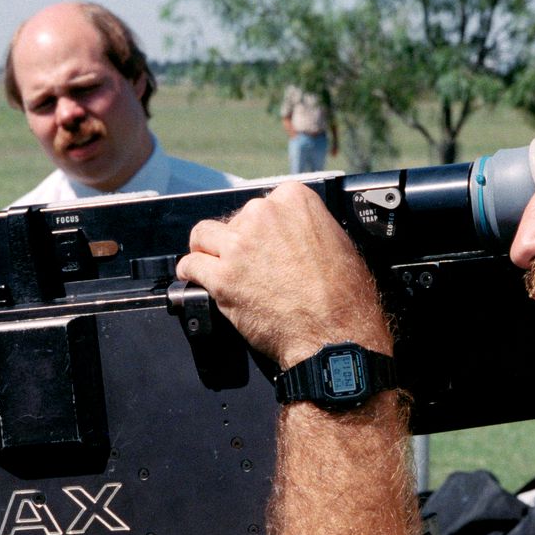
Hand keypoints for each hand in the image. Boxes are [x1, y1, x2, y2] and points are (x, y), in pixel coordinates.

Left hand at [176, 182, 391, 367]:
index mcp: (294, 200)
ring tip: (215, 265)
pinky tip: (199, 280)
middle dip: (239, 240)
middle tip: (251, 265)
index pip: (263, 204)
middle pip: (234, 220)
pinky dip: (192, 273)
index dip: (261, 227)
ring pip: (204, 236)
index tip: (264, 242)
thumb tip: (292, 235)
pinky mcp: (222, 278)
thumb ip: (307, 228)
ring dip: (208, 251)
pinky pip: (191, 266)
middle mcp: (263, 215)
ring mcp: (239, 246)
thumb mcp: (338, 243)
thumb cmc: (344, 297)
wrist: (334, 334)